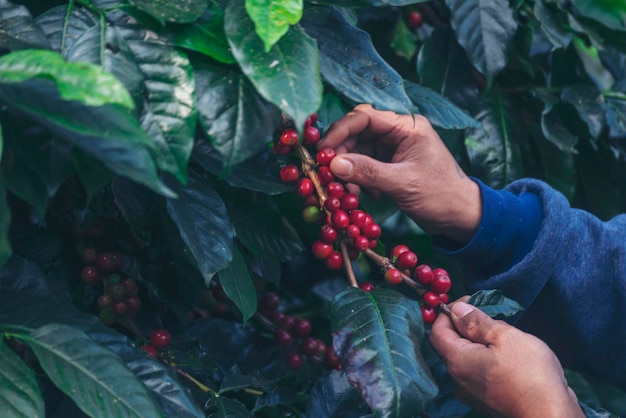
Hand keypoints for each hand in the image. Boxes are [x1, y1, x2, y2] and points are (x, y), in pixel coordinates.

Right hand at [318, 104, 480, 243]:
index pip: (365, 116)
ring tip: (349, 189)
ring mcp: (394, 148)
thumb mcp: (402, 184)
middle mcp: (399, 132)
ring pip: (358, 149)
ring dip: (348, 168)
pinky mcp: (390, 164)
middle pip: (358, 132)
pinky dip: (358, 177)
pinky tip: (364, 193)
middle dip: (342, 153)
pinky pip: (364, 164)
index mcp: (407, 126)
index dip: (340, 131)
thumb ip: (368, 171)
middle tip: (330, 174)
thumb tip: (334, 164)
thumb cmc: (440, 195)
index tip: (323, 151)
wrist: (461, 216)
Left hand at [429, 299, 583, 417]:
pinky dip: (484, 357)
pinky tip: (506, 354)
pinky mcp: (485, 399)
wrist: (551, 415)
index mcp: (457, 361)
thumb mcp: (504, 337)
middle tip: (489, 314)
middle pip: (449, 344)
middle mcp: (457, 379)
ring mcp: (470, 392)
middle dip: (464, 325)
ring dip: (477, 341)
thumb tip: (456, 309)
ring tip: (502, 334)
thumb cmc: (531, 374)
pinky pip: (476, 372)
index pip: (437, 329)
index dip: (449, 311)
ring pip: (464, 358)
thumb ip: (476, 322)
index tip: (470, 301)